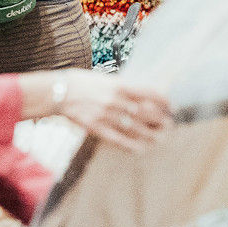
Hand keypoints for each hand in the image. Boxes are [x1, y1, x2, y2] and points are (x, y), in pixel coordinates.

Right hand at [54, 71, 170, 151]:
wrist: (56, 91)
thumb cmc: (79, 82)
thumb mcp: (103, 78)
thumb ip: (121, 86)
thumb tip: (140, 92)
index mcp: (118, 85)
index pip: (150, 94)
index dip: (164, 101)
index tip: (171, 107)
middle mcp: (115, 101)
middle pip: (147, 113)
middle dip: (161, 120)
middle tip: (168, 124)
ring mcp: (107, 116)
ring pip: (137, 129)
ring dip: (152, 135)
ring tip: (159, 138)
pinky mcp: (97, 129)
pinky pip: (119, 140)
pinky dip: (132, 146)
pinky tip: (141, 148)